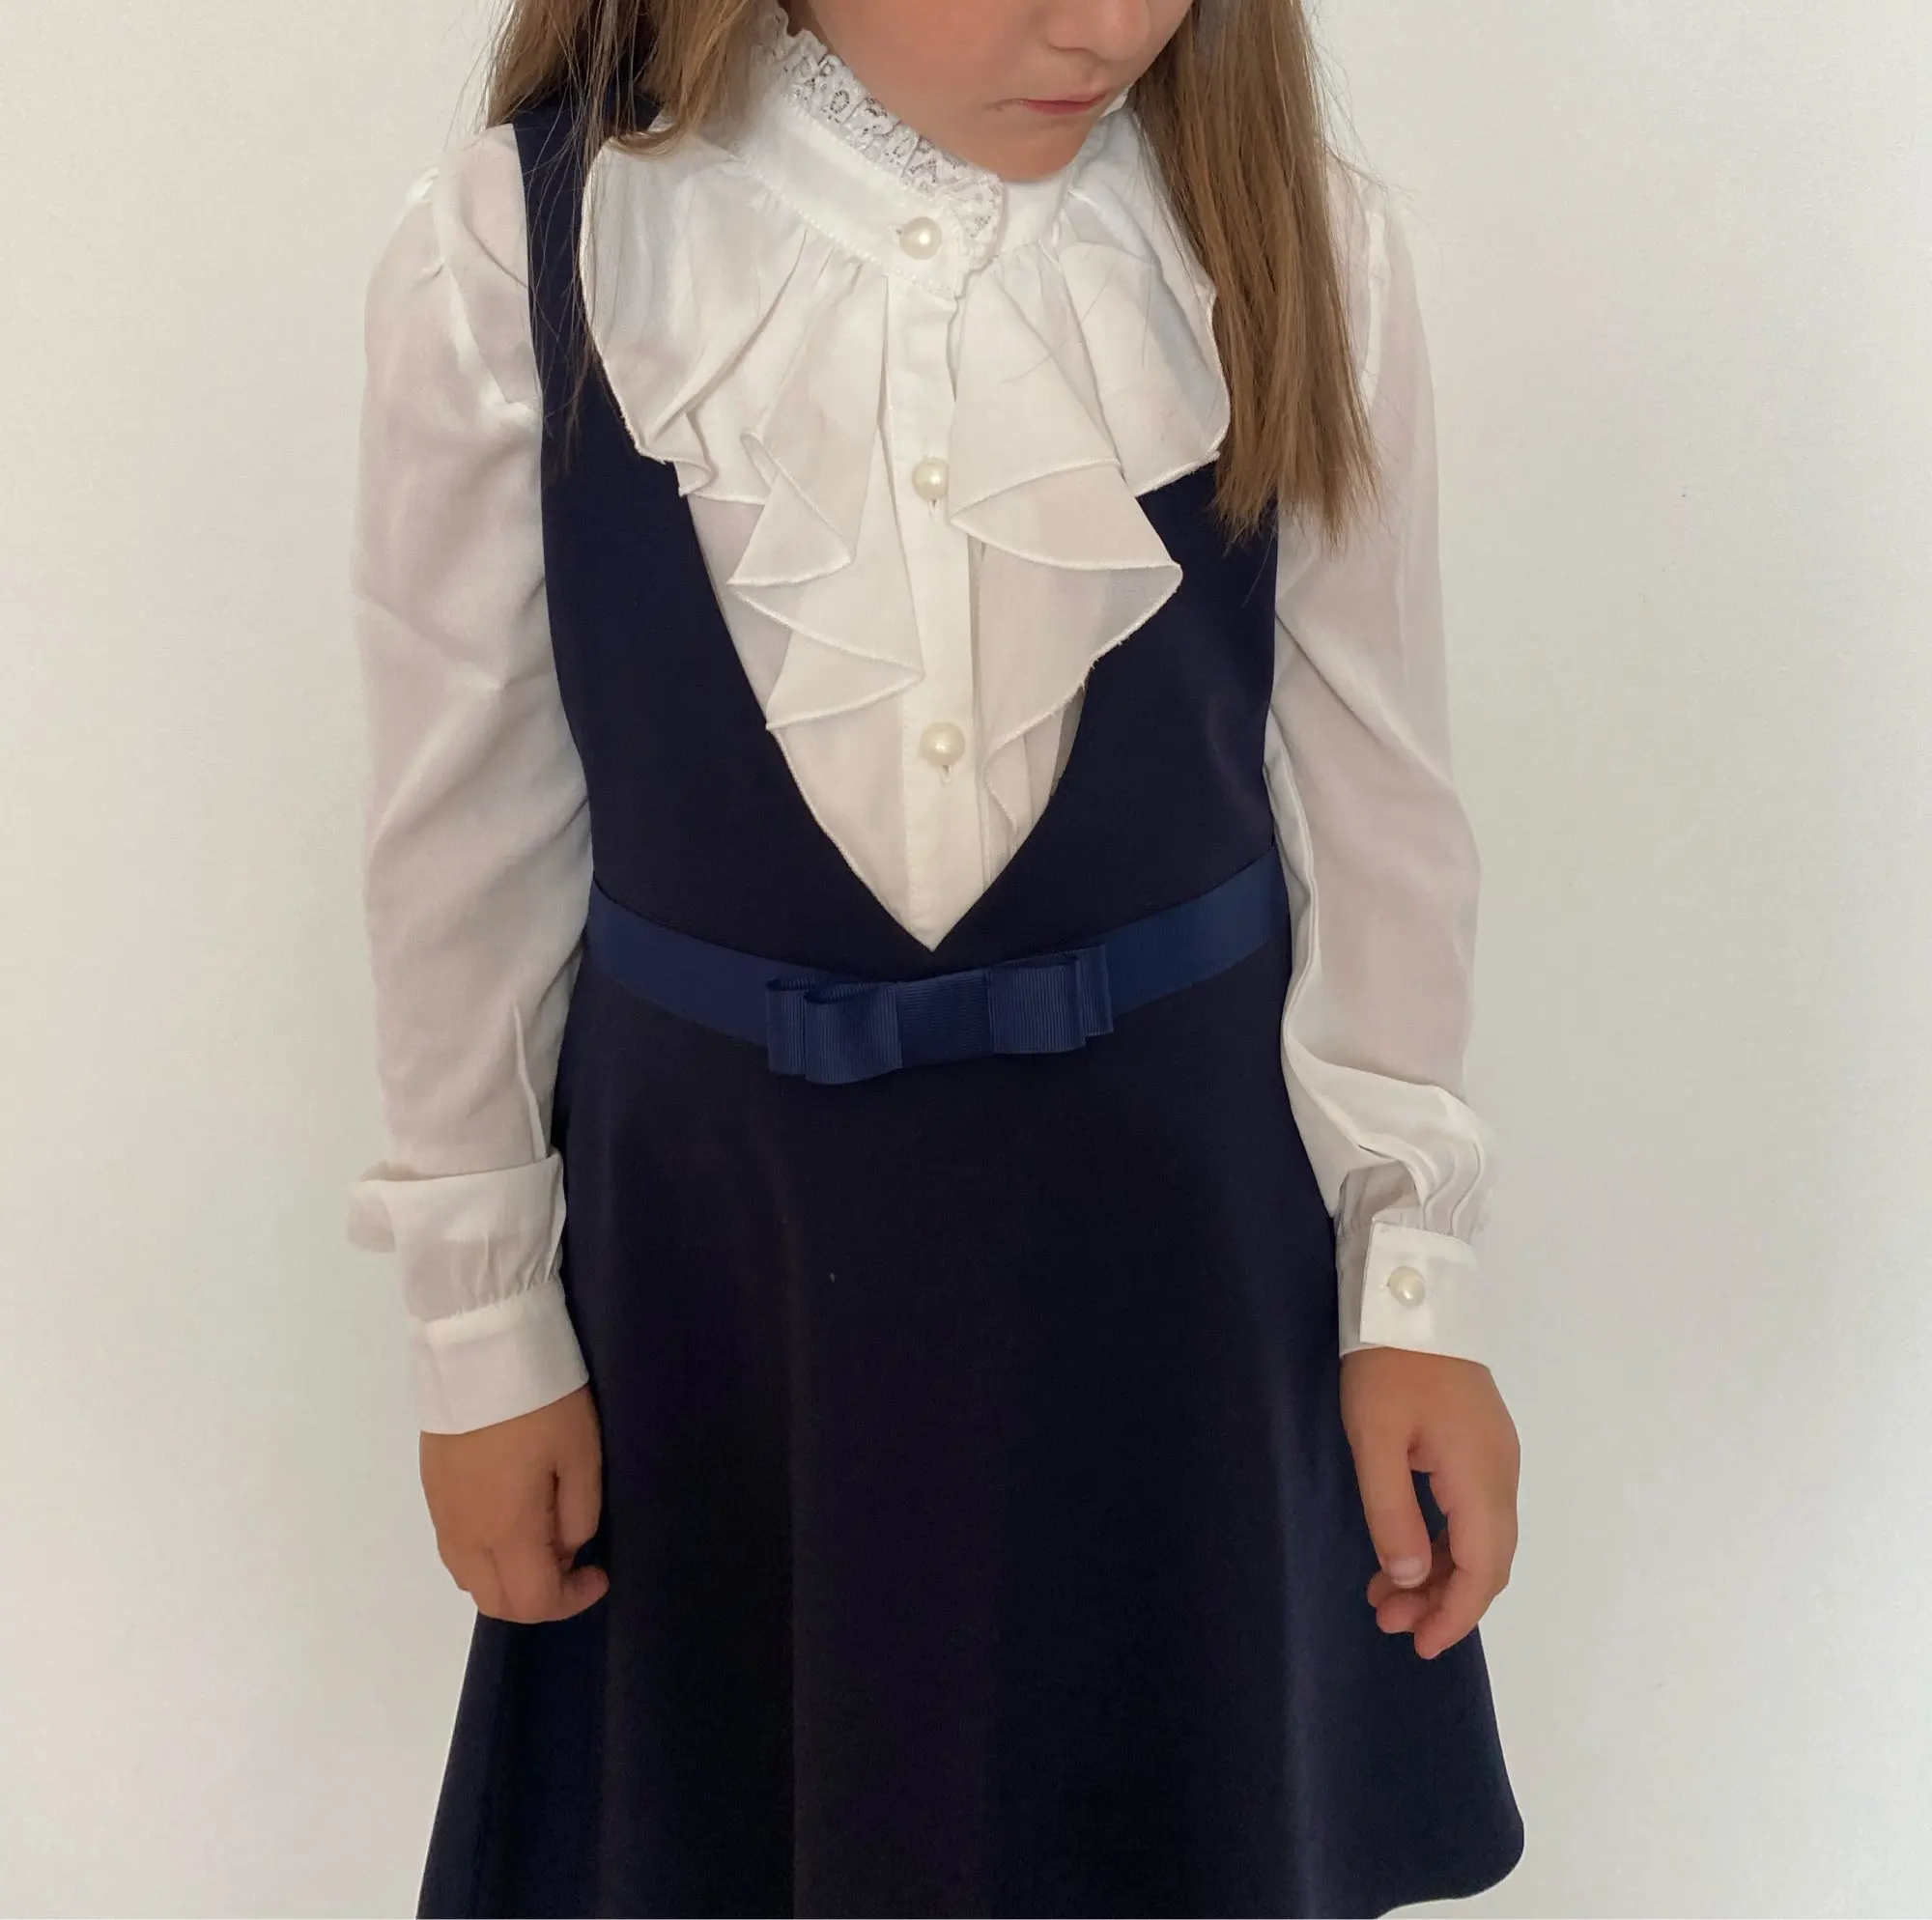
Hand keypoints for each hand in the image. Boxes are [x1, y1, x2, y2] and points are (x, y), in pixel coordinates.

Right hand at [419, 1384, 609, 1622]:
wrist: (479, 1346)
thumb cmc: (543, 1400)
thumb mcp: (582, 1454)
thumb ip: (579, 1514)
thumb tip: (564, 1547)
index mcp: (505, 1531)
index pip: (532, 1603)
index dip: (571, 1601)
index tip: (598, 1573)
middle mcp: (464, 1535)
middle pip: (494, 1602)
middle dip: (539, 1596)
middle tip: (572, 1557)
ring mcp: (441, 1513)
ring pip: (469, 1578)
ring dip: (508, 1576)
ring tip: (543, 1533)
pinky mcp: (430, 1489)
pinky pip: (454, 1548)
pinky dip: (485, 1554)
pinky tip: (511, 1515)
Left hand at [1340, 1347, 1517, 1658]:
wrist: (1412, 1296)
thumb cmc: (1388, 1366)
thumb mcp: (1375, 1439)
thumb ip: (1392, 1512)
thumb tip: (1411, 1580)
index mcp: (1481, 1476)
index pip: (1482, 1568)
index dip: (1456, 1615)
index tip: (1422, 1646)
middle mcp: (1501, 1473)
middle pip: (1488, 1560)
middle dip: (1444, 1602)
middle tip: (1390, 1625)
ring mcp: (1495, 1457)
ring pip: (1481, 1539)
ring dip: (1440, 1574)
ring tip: (1386, 1599)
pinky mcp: (1481, 1444)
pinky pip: (1473, 1512)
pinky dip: (1443, 1543)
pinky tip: (1405, 1553)